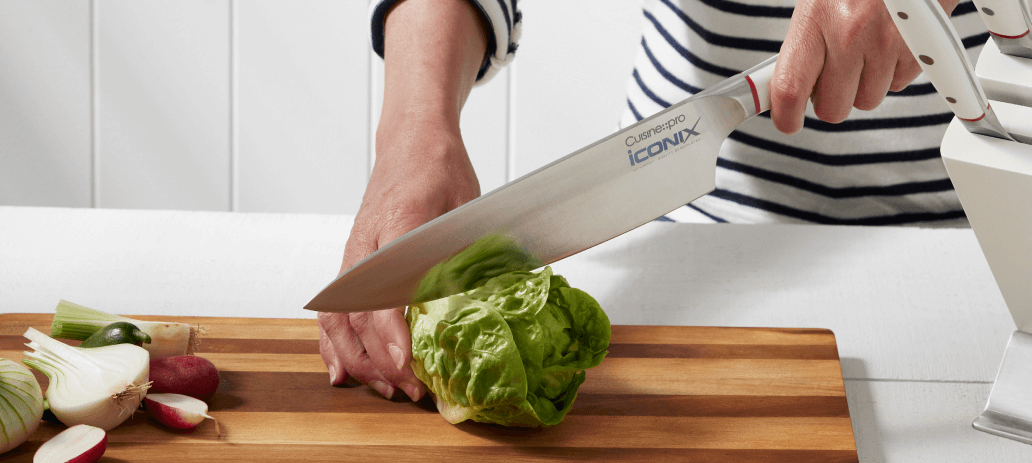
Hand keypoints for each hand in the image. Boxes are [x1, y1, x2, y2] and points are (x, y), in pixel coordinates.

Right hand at [317, 0, 485, 400]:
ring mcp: (352, 257)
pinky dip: (334, 344)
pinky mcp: (351, 266)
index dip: (392, 332)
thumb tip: (482, 301)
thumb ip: (468, 250)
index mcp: (396, 225)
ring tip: (386, 389)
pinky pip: (334, 311)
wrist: (410, 142)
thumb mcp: (467, 205)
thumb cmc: (440, 169)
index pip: (384, 289)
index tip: (405, 363)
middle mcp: (365, 245)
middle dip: (381, 359)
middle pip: (359, 314)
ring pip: (339, 318)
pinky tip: (342, 372)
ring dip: (359, 359)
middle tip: (410, 391)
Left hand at [769, 0, 959, 132]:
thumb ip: (805, 43)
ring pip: (868, 100)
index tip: (787, 122)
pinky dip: (892, 72)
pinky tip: (888, 44)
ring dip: (863, 85)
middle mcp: (850, 35)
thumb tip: (787, 83)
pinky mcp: (919, 49)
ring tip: (865, 51)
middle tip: (831, 78)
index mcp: (815, 20)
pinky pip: (899, 84)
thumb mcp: (819, 1)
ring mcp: (888, 44)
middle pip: (833, 108)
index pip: (790, 88)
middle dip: (831, 100)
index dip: (785, 116)